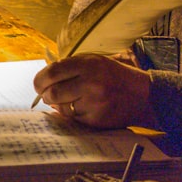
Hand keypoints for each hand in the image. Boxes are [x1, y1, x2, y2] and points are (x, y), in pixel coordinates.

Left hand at [33, 53, 156, 128]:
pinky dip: (73, 115)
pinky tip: (82, 109)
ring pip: (61, 108)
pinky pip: (74, 119)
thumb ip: (70, 67)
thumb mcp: (95, 62)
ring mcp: (94, 103)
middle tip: (47, 96)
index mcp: (88, 64)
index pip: (51, 73)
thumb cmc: (114, 76)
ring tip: (67, 101)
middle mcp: (90, 82)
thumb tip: (44, 81)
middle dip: (45, 96)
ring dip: (59, 106)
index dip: (40, 81)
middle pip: (52, 93)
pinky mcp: (97, 119)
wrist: (142, 95)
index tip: (39, 85)